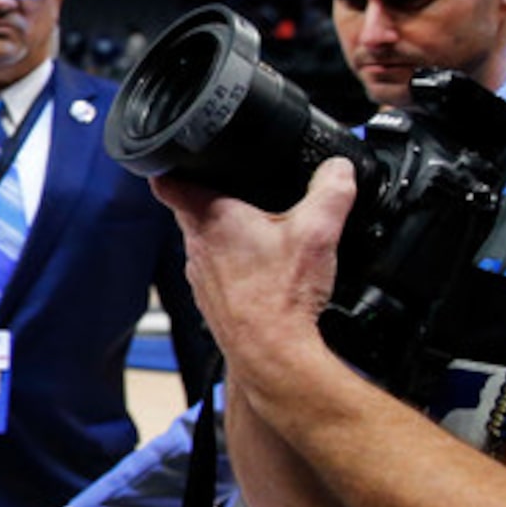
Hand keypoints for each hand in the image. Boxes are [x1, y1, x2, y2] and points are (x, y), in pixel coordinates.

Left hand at [155, 160, 353, 383]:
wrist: (271, 352)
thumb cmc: (281, 296)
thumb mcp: (318, 231)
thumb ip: (331, 191)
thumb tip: (338, 168)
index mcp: (208, 218)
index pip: (166, 180)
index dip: (170, 162)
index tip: (180, 154)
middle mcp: (195, 245)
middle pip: (192, 209)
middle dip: (215, 196)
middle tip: (242, 188)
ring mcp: (200, 275)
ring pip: (207, 241)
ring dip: (228, 233)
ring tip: (262, 229)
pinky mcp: (212, 299)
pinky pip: (219, 271)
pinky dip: (238, 265)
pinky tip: (265, 270)